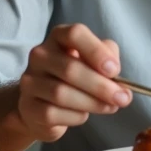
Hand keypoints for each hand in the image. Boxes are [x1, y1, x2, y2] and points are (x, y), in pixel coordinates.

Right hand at [17, 24, 132, 141]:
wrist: (43, 106)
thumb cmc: (75, 79)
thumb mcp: (95, 61)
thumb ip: (108, 58)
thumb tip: (116, 74)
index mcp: (59, 37)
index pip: (75, 34)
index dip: (96, 52)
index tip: (114, 70)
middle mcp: (40, 55)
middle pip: (70, 68)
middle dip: (101, 86)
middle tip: (122, 98)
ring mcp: (30, 81)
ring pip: (62, 93)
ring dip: (92, 103)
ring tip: (109, 107)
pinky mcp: (28, 106)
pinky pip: (53, 113)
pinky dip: (75, 116)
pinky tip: (84, 114)